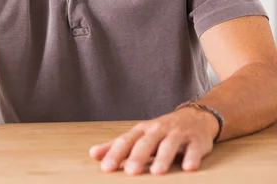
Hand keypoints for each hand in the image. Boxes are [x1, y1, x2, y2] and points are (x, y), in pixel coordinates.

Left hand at [89, 107, 218, 175]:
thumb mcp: (140, 135)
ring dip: (163, 158)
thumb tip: (93, 154)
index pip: (127, 141)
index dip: (116, 154)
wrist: (195, 117)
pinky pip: (194, 148)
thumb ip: (118, 145)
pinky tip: (189, 168)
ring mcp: (178, 134)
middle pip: (147, 142)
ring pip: (170, 145)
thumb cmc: (161, 131)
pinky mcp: (197, 140)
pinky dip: (192, 157)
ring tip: (157, 172)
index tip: (106, 168)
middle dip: (139, 156)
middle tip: (131, 171)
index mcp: (143, 130)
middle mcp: (159, 130)